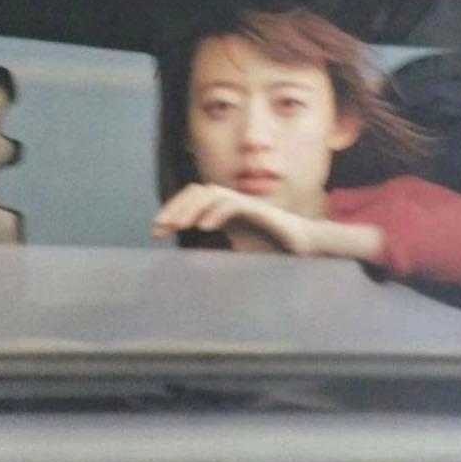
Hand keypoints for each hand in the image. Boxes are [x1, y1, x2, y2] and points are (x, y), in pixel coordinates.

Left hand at [151, 183, 315, 254]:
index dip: (172, 212)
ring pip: (212, 193)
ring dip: (192, 208)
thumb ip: (216, 257)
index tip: (157, 232)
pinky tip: (205, 227)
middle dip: (175, 208)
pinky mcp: (259, 210)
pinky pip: (234, 204)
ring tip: (178, 226)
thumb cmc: (271, 249)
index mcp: (223, 211)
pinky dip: (217, 213)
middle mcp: (232, 202)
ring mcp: (245, 203)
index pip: (191, 200)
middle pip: (196, 191)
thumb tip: (192, 269)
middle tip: (159, 227)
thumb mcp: (236, 254)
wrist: (303, 246)